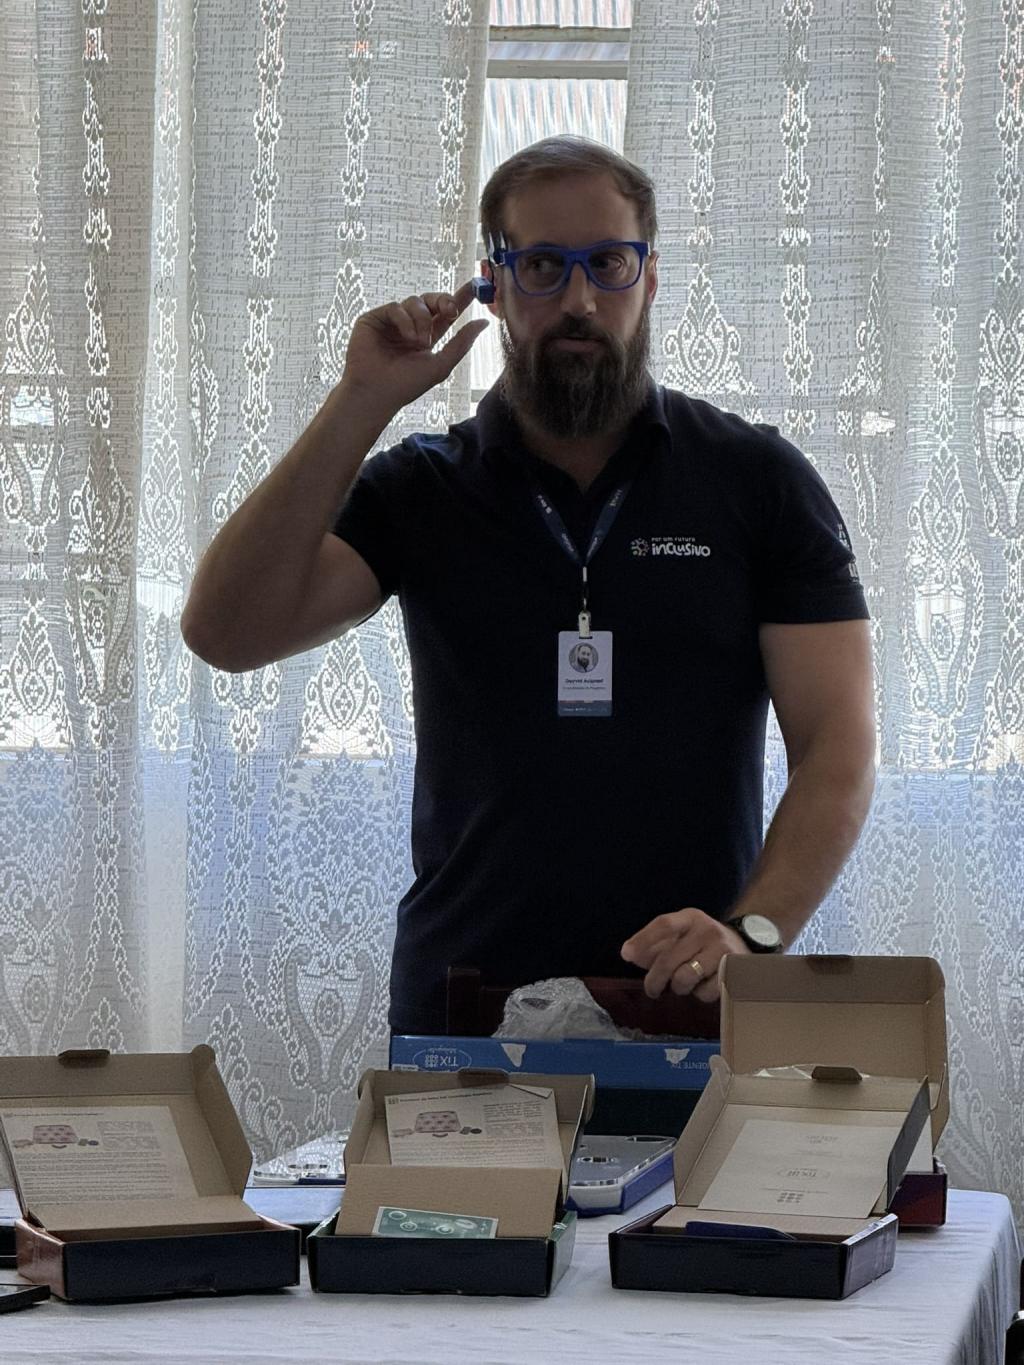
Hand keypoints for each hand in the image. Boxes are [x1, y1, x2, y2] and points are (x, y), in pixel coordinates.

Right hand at [340, 280, 488, 413]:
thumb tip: (484, 322)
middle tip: (451, 311)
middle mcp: (410, 326)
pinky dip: (405, 320)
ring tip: (420, 343)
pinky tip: (407, 337)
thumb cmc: (406, 385)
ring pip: (414, 301)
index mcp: (427, 336)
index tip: (476, 287)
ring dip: (422, 320)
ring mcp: (392, 321)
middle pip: (431, 300)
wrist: (377, 393)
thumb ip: (462, 342)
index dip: (460, 298)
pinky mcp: (375, 318)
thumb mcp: (441, 364)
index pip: (445, 313)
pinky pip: (395, 307)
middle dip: (444, 301)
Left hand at [620, 908, 747, 1002]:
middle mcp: (707, 930)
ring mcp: (722, 950)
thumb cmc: (702, 944)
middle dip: (654, 979)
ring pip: (684, 978)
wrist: (743, 948)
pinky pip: (705, 992)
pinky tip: (704, 985)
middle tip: (651, 990)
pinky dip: (699, 994)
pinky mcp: (733, 972)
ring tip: (682, 984)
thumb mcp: (682, 936)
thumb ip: (657, 945)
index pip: (664, 924)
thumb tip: (631, 955)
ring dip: (678, 987)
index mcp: (691, 918)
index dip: (643, 939)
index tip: (626, 954)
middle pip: (668, 958)